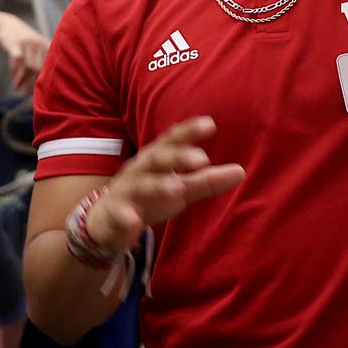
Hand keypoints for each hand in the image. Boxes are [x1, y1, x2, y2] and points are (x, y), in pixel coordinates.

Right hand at [0, 17, 48, 95]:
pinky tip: (13, 79)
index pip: (51, 67)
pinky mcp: (15, 43)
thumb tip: (45, 88)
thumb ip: (41, 64)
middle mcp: (40, 44)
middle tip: (23, 94)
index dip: (46, 81)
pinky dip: (14, 71)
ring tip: (16, 88)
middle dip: (31, 83)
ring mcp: (27, 42)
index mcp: (48, 46)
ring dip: (20, 79)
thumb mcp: (36, 48)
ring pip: (27, 67)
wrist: (7, 24)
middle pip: (39, 69)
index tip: (41, 93)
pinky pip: (17, 60)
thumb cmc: (24, 42)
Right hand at [85, 116, 244, 252]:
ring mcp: (125, 191)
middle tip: (202, 159)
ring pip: (140, 185)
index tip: (210, 124)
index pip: (172, 140)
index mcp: (156, 159)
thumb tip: (241, 171)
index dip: (189, 131)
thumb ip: (207, 181)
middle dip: (178, 156)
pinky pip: (119, 215)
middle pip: (157, 158)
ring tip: (177, 188)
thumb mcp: (180, 189)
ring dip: (157, 185)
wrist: (106, 221)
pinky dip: (125, 218)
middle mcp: (139, 170)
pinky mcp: (114, 214)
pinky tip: (134, 224)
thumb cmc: (149, 197)